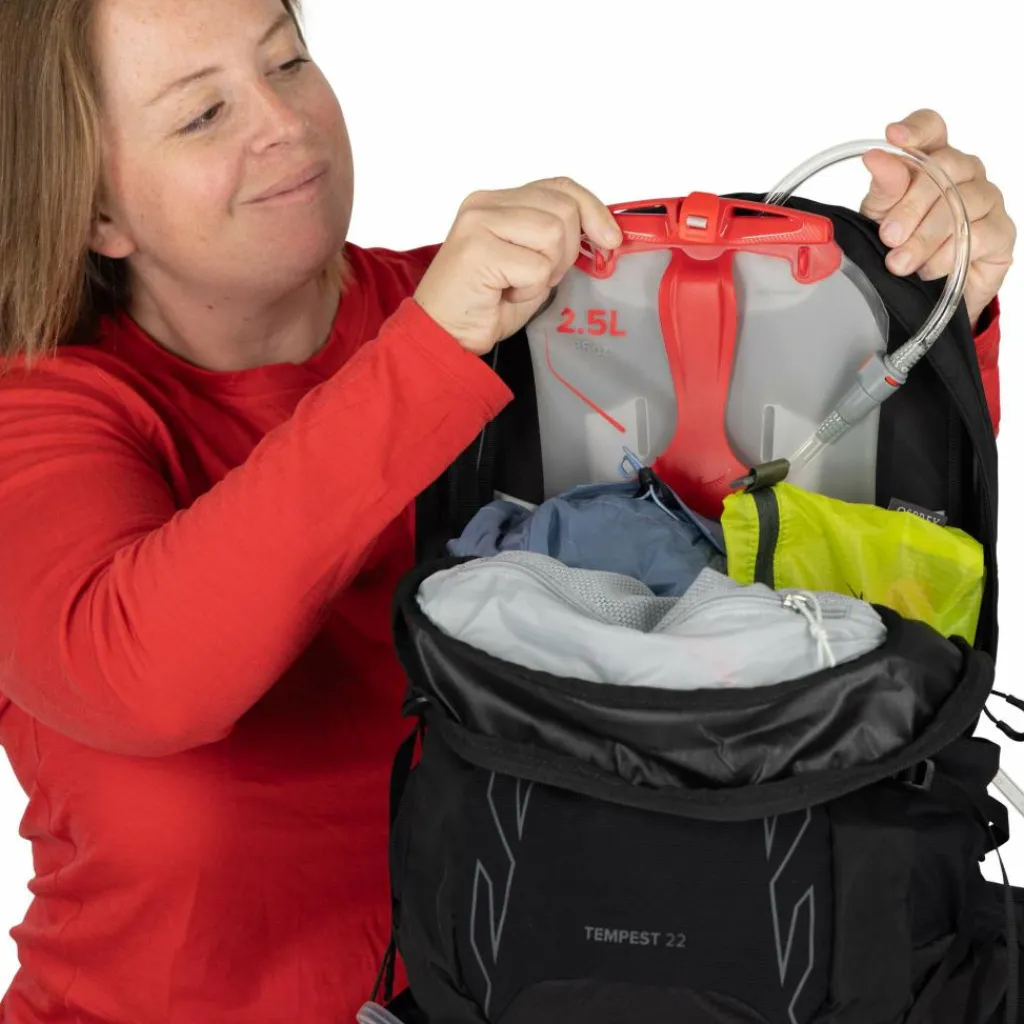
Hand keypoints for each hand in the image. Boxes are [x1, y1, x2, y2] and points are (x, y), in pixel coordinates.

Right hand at [414, 177, 622, 354]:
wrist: (445, 335)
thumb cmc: (485, 304)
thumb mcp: (530, 263)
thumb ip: (555, 238)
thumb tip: (602, 233)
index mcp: (496, 201)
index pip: (559, 187)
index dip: (593, 209)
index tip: (610, 239)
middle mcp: (484, 204)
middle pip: (563, 209)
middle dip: (565, 251)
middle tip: (537, 277)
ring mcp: (478, 223)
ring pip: (553, 234)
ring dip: (545, 271)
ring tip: (516, 285)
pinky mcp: (478, 249)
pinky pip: (537, 267)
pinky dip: (528, 290)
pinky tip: (504, 295)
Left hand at [859, 109, 1015, 328]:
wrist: (923, 292)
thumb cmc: (903, 244)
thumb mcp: (881, 217)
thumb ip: (884, 187)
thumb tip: (876, 157)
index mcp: (933, 160)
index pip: (932, 128)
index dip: (916, 129)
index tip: (894, 138)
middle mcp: (965, 173)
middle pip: (945, 168)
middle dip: (911, 206)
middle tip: (889, 237)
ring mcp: (987, 200)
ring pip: (961, 206)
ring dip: (924, 239)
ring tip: (900, 263)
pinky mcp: (1001, 232)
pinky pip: (977, 236)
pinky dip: (946, 256)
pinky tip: (928, 269)